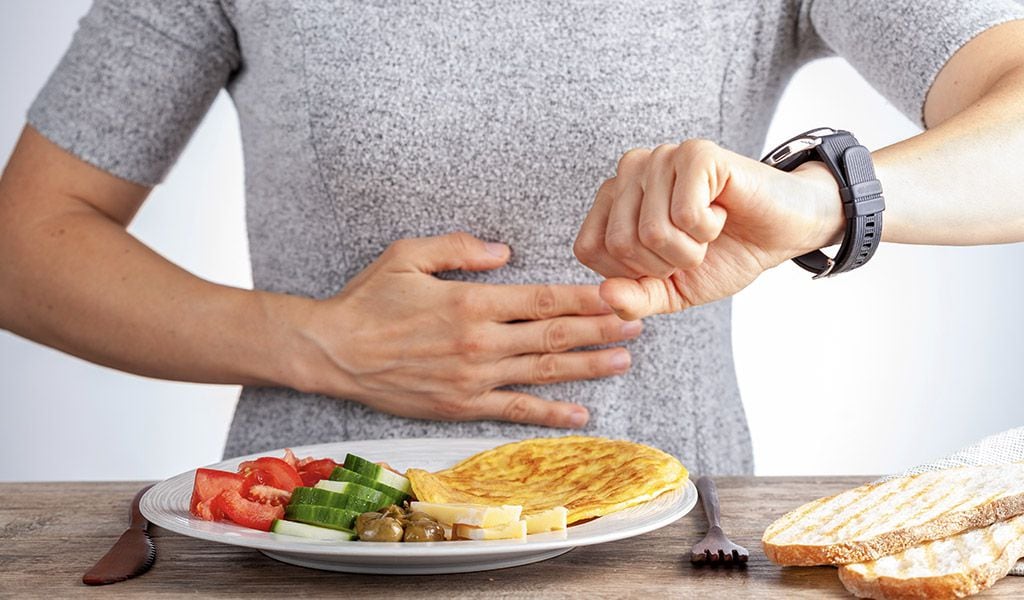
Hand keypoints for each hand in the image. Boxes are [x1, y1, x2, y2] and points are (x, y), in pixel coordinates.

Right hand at [295, 232, 642, 427]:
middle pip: (554, 336)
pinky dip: (550, 412)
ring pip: (544, 373)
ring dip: (588, 367)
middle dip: (601, 329)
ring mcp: (474, 378)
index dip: (585, 298)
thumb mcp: (408, 255)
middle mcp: (480, 342)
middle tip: (638, 324)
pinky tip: (580, 413)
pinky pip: (515, 410)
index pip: (543, 299)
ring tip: (623, 360)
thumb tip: (505, 252)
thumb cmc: (368, 300)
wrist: (333, 352)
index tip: (617, 295)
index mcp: (471, 302)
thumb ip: (459, 247)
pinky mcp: (462, 405)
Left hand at [573, 140, 843, 319]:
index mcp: (613, 200)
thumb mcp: (672, 291)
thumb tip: (605, 295)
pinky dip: (708, 228)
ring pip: (652, 231)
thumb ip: (635, 299)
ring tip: (707, 229)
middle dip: (665, 262)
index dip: (631, 272)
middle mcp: (629, 171)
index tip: (665, 260)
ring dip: (691, 248)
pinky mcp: (695, 153)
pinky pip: (685, 214)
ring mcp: (661, 158)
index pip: (589, 250)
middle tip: (693, 245)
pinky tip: (721, 211)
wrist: (780, 234)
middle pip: (620, 243)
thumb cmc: (723, 256)